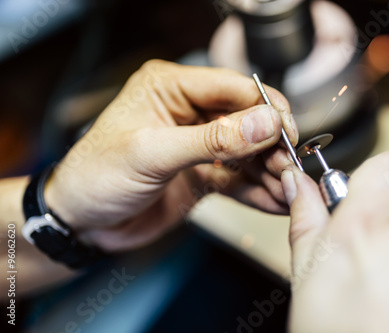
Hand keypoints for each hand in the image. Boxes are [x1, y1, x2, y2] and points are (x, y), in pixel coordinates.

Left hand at [44, 61, 297, 251]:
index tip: (285, 132)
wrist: (80, 223)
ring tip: (288, 188)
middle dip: (271, 143)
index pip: (233, 87)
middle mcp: (189, 112)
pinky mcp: (203, 174)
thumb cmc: (94, 176)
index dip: (264, 108)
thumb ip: (211, 139)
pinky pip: (239, 178)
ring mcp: (198, 145)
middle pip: (246, 120)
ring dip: (269, 170)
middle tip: (290, 164)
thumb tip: (264, 122)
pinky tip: (276, 201)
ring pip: (247, 152)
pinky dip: (258, 190)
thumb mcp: (151, 153)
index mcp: (170, 87)